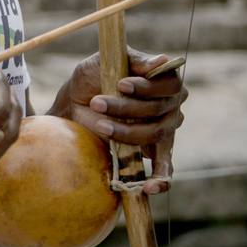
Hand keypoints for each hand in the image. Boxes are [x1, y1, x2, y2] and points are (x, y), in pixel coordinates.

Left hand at [50, 46, 186, 194]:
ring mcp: (165, 130)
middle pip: (159, 110)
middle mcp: (171, 106)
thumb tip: (162, 61)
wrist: (75, 103)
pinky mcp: (153, 151)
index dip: (147, 86)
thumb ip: (136, 60)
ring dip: (126, 131)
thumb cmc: (94, 77)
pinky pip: (165, 168)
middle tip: (97, 102)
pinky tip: (150, 186)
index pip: (170, 84)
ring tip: (100, 126)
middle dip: (126, 108)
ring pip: (154, 134)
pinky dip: (161, 178)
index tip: (121, 84)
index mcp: (165, 81)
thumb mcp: (108, 60)